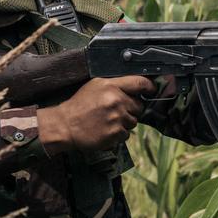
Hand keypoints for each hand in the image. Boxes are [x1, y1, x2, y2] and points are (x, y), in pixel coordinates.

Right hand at [37, 76, 155, 154]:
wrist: (65, 125)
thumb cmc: (79, 105)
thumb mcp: (95, 86)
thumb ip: (116, 84)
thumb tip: (137, 87)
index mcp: (111, 86)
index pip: (140, 83)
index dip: (149, 87)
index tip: (151, 90)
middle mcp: (116, 101)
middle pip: (139, 106)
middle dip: (130, 109)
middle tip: (115, 111)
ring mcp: (116, 118)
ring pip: (133, 122)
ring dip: (124, 123)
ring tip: (107, 121)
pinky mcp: (115, 134)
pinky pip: (126, 134)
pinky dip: (118, 134)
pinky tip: (105, 130)